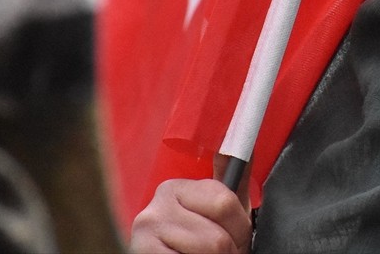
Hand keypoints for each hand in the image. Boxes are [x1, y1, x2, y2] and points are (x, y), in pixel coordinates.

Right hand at [128, 160, 250, 253]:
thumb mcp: (221, 210)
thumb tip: (239, 137)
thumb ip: (234, 176)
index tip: (235, 236)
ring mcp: (144, 232)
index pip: (224, 203)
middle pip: (217, 236)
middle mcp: (155, 206)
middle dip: (227, 250)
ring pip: (207, 250)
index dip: (238, 228)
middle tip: (221, 252)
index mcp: (174, 188)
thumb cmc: (204, 242)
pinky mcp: (140, 252)